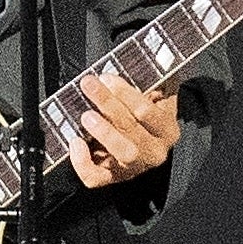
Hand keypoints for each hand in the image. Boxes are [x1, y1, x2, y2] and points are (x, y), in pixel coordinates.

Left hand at [65, 73, 179, 189]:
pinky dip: (82, 163)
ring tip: (86, 115)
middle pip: (132, 127)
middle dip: (108, 103)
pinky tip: (75, 142)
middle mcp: (155, 151)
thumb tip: (135, 64)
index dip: (127, 94)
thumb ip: (150, 85)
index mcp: (167, 129)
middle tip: (90, 85)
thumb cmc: (147, 118)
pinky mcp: (114, 178)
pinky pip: (97, 178)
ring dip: (104, 131)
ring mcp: (134, 167)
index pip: (148, 112)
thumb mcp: (156, 100)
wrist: (150, 150)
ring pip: (122, 152)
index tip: (107, 78)